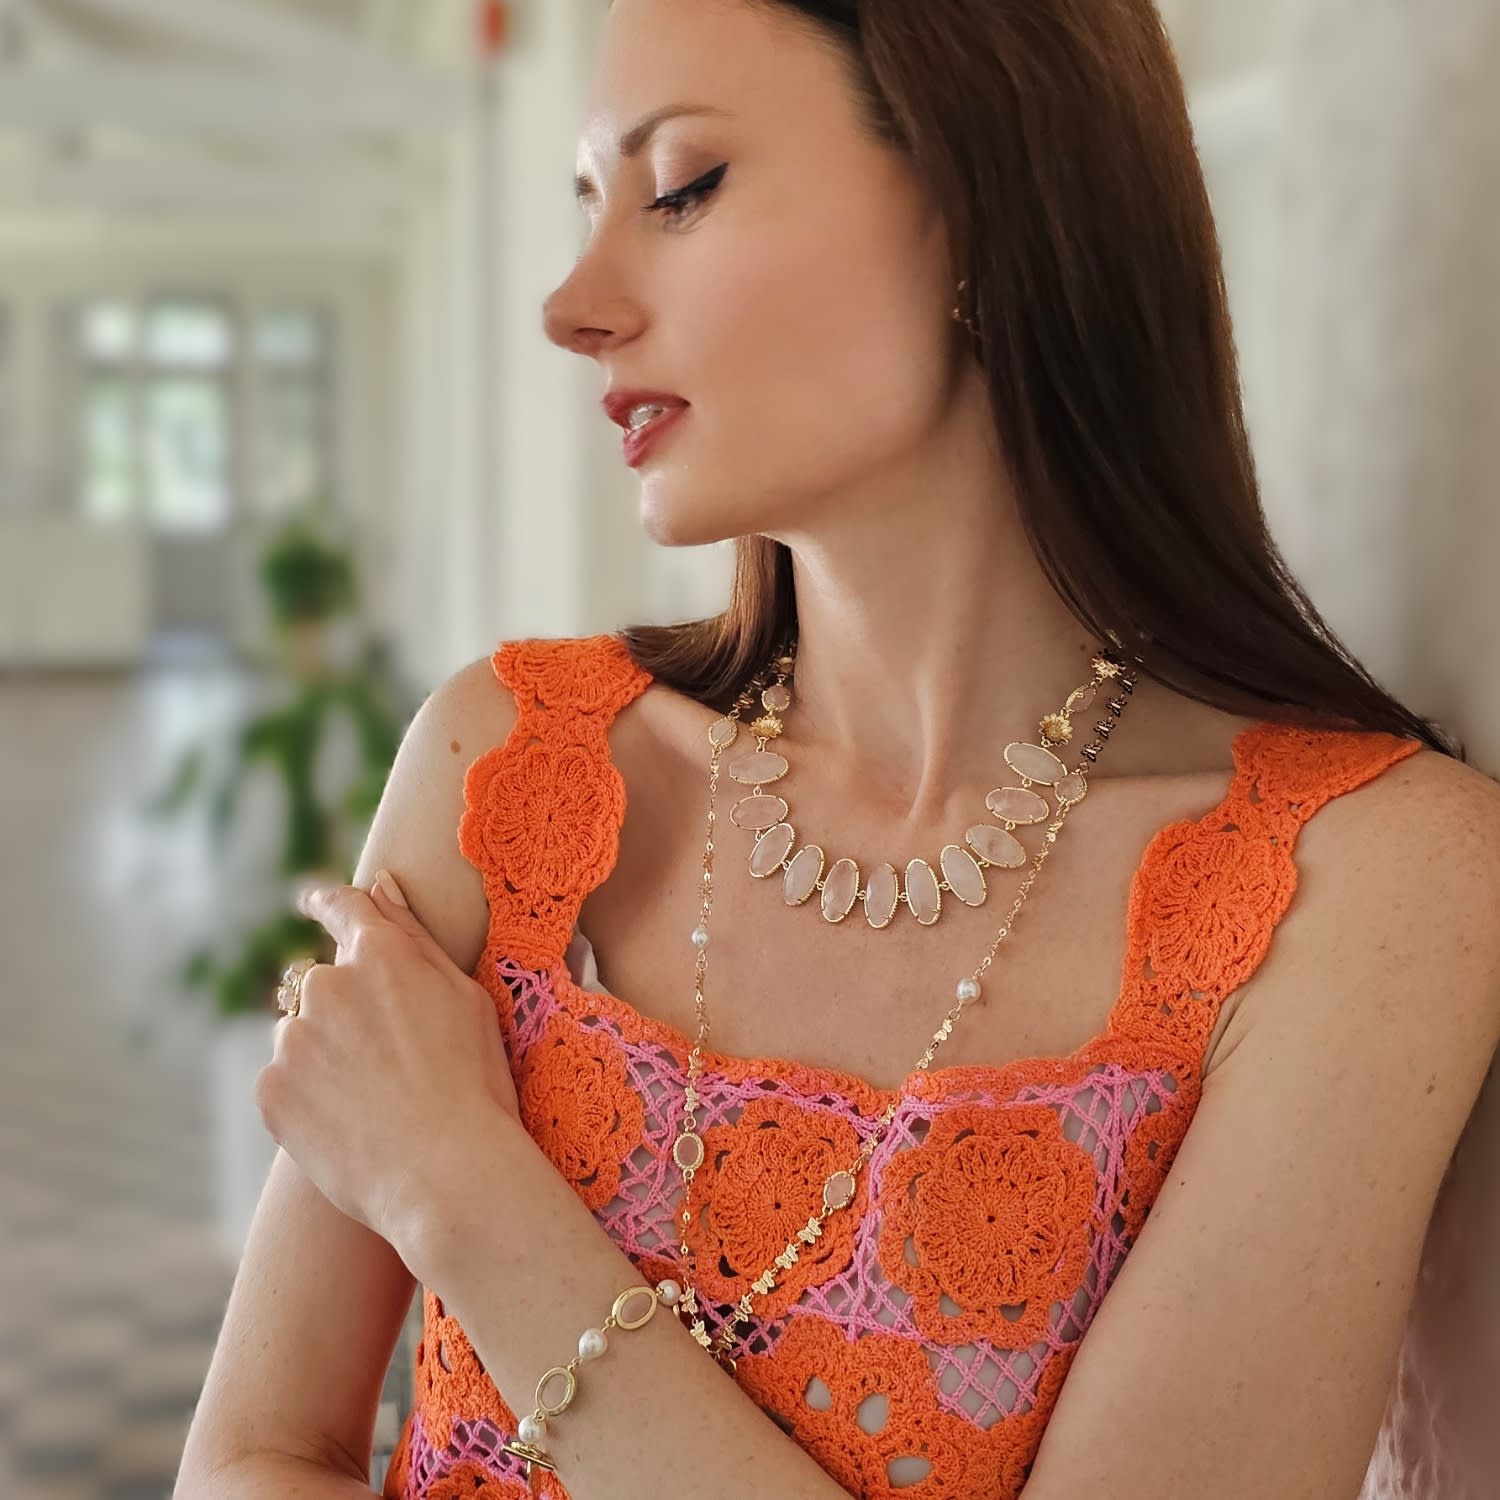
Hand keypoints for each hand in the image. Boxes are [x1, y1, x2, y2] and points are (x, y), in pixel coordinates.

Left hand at [256, 869, 519, 1252]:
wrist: (447, 1173)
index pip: (344, 908)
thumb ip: (414, 935)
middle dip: (344, 1010)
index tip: (311, 901)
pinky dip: (309, 1099)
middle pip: (322, 984)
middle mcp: (329, 985)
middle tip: (387, 1061)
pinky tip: (351, 1125)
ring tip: (375, 1103)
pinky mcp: (272, 1090)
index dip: (327, 903)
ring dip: (326, 1056)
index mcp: (382, 955)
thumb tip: (379, 883)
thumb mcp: (465, 998)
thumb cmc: (476, 1082)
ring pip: (302, 1036)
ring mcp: (294, 1038)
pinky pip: (284, 1083)